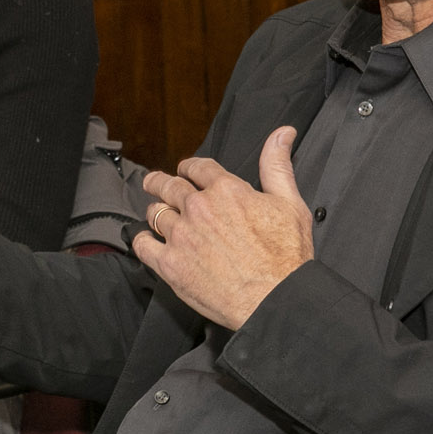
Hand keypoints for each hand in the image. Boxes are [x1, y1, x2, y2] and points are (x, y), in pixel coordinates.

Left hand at [131, 126, 312, 330]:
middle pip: (169, 185)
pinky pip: (143, 245)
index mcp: (226, 190)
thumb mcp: (290, 203)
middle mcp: (199, 208)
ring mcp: (181, 236)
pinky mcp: (170, 264)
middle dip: (160, 182)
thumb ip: (278, 165)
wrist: (275, 299)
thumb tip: (282, 134)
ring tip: (156, 214)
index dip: (190, 166)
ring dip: (155, 211)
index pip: (198, 167)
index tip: (185, 169)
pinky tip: (147, 241)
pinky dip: (143, 240)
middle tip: (155, 182)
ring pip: (155, 213)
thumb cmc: (286, 257)